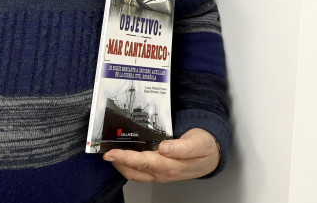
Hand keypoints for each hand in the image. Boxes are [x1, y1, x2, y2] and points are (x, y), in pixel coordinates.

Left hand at [102, 128, 219, 182]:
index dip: (125, 158)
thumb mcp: (198, 143)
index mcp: (171, 166)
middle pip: (135, 170)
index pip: (143, 163)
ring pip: (135, 173)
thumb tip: (164, 148)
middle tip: (103, 151)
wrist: (213, 155)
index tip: (111, 153)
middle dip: (118, 162)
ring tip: (109, 153)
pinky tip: (123, 154)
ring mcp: (160, 172)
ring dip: (121, 164)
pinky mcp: (159, 169)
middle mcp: (163, 171)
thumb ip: (182, 147)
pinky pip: (140, 170)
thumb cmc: (205, 148)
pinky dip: (128, 163)